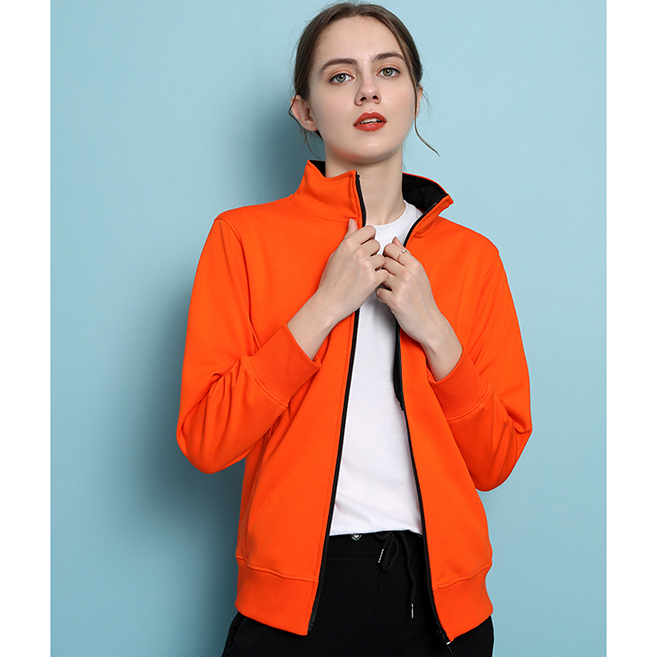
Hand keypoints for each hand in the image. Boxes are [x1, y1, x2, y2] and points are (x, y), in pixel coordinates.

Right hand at [315, 218, 387, 324]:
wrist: (329, 302)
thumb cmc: (330, 281)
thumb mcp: (335, 255)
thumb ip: (347, 238)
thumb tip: (353, 222)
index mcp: (348, 244)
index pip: (370, 230)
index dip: (370, 238)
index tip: (367, 245)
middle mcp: (358, 253)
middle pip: (377, 244)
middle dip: (373, 253)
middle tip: (364, 264)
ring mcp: (366, 266)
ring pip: (382, 259)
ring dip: (377, 266)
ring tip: (365, 274)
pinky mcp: (373, 279)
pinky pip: (384, 272)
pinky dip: (379, 278)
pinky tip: (369, 282)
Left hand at [376, 237, 461, 379]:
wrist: (429, 323)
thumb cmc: (423, 299)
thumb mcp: (419, 274)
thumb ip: (406, 256)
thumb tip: (394, 240)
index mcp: (415, 265)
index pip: (390, 248)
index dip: (385, 255)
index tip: (387, 263)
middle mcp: (408, 274)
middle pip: (382, 261)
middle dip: (381, 269)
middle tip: (387, 279)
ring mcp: (401, 287)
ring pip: (378, 275)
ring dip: (379, 282)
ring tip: (388, 289)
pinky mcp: (395, 301)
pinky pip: (378, 292)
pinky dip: (381, 296)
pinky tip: (388, 299)